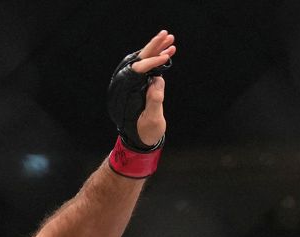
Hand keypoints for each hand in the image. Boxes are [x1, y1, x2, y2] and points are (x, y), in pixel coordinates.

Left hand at [108, 30, 174, 150]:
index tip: (166, 57)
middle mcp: (130, 83)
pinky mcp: (143, 84)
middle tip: (166, 35)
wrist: (141, 138)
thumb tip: (157, 81)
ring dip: (158, 49)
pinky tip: (170, 51)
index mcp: (129, 90)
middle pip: (141, 59)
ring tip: (171, 39)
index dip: (152, 61)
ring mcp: (136, 83)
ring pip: (146, 61)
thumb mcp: (152, 121)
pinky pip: (150, 67)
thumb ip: (154, 101)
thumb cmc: (145, 132)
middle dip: (154, 46)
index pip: (138, 69)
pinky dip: (160, 58)